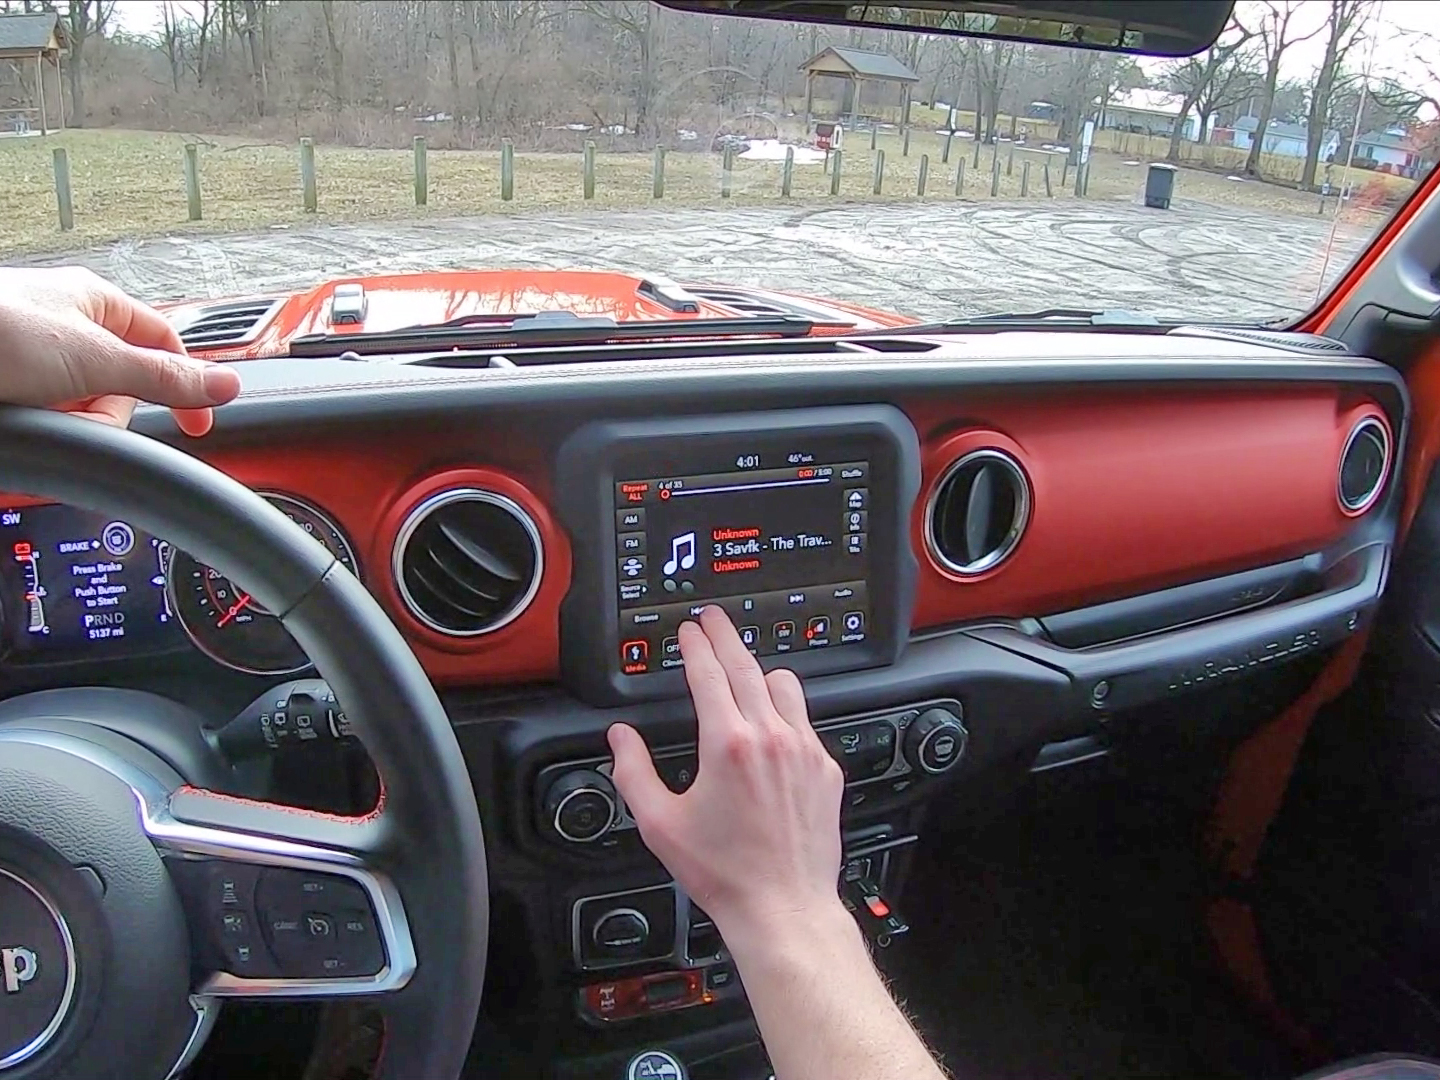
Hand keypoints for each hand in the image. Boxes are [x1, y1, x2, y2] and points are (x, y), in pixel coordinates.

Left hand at [0, 267, 239, 435]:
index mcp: (95, 304)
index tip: (196, 423)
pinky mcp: (8, 390)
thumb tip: (226, 383)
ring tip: (34, 416)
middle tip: (79, 413)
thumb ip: (166, 377)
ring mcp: (31, 361)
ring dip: (66, 426)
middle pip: (119, 389)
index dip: (185, 384)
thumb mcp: (96, 358)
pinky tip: (22, 426)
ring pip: (79, 412)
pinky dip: (38, 432)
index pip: (165, 345)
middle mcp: (64, 329)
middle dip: (105, 414)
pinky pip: (44, 423)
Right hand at [608, 606, 845, 943]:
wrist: (783, 906)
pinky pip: (806, 720)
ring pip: (784, 686)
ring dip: (759, 671)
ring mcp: (804, 750)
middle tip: (714, 621)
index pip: (708, 672)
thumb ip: (633, 772)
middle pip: (746, 666)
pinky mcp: (826, 768)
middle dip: (726, 637)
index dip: (695, 645)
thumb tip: (620, 739)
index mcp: (728, 743)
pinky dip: (785, 711)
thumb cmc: (725, 873)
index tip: (689, 631)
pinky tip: (773, 721)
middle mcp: (771, 738)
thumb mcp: (659, 823)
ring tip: (743, 668)